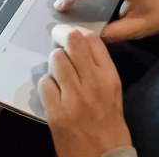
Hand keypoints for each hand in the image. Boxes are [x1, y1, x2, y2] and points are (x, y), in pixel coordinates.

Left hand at [41, 25, 131, 156]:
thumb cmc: (110, 126)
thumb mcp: (114, 92)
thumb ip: (98, 68)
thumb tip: (79, 44)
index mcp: (110, 77)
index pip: (92, 39)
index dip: (77, 32)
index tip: (69, 35)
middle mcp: (93, 83)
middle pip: (72, 42)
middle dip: (61, 38)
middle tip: (57, 41)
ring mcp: (74, 97)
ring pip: (55, 59)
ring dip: (54, 64)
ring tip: (58, 74)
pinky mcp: (57, 112)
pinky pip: (44, 83)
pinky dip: (46, 86)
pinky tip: (53, 94)